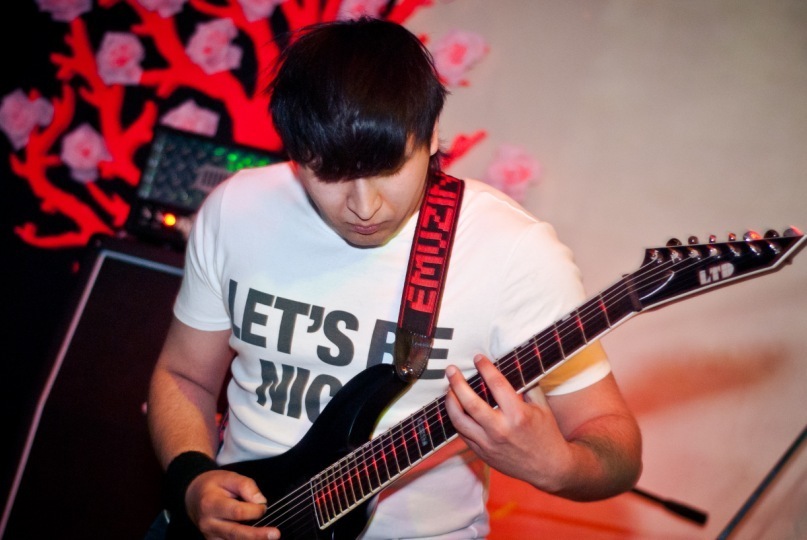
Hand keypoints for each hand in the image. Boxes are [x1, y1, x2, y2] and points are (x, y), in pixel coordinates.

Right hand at [186, 469, 279, 538]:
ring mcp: (210, 535)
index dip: (253, 510)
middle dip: (257, 535)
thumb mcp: (228, 477)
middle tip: (275, 534)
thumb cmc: (213, 485)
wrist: (193, 496)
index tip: (264, 506)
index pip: (236, 512)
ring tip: (269, 538)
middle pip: (235, 533)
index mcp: (210, 504)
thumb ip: (246, 486)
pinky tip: (257, 539)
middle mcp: (208, 524)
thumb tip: (260, 501)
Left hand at [444, 354, 572, 490]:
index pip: (496, 384)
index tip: (478, 358)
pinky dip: (456, 419)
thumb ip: (528, 386)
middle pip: (470, 402)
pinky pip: (462, 434)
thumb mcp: (542, 407)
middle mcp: (500, 429)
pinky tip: (455, 409)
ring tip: (448, 389)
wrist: (548, 468)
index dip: (485, 367)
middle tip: (451, 370)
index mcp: (518, 414)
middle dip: (457, 383)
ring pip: (459, 420)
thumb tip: (514, 367)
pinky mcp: (482, 453)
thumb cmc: (546, 434)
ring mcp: (489, 443)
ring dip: (450, 401)